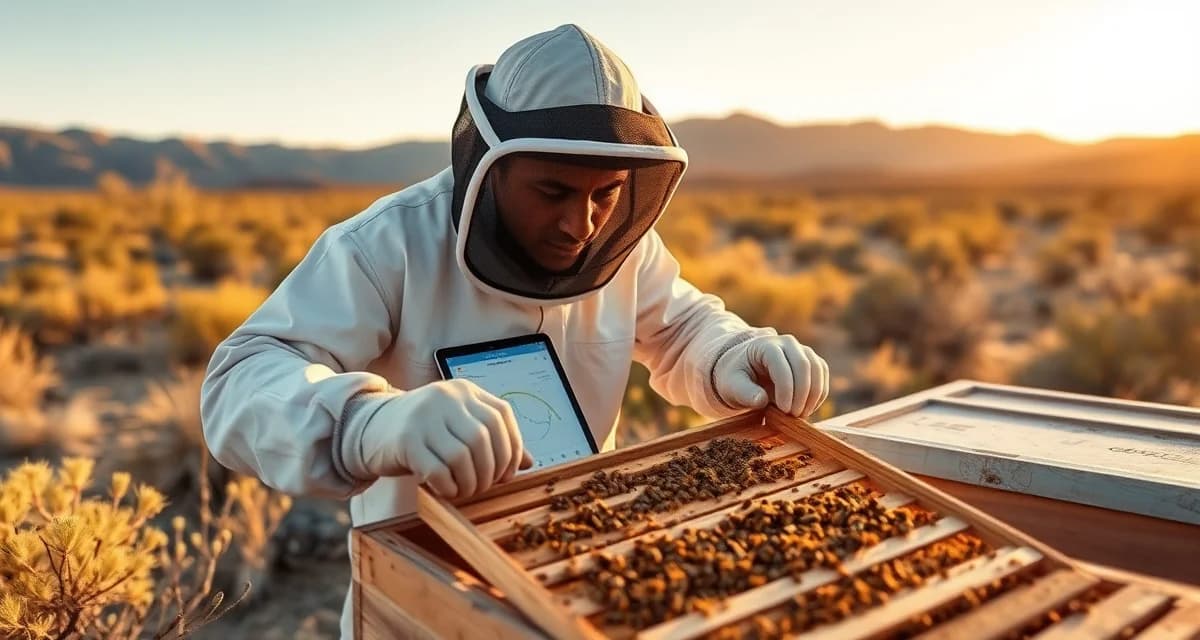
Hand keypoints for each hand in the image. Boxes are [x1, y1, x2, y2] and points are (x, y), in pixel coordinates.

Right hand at [357, 378, 532, 498]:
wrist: (371, 428)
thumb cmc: (424, 432)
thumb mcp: (459, 427)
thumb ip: (493, 439)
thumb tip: (530, 463)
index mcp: (464, 390)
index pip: (502, 416)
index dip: (512, 448)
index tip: (507, 474)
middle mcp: (446, 397)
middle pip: (484, 438)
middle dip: (490, 471)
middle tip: (483, 488)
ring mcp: (424, 416)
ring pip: (462, 456)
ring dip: (470, 482)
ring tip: (464, 491)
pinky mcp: (405, 439)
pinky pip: (437, 469)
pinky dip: (448, 487)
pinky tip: (445, 491)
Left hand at [713, 335, 829, 416]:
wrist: (743, 370)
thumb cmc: (734, 377)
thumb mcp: (731, 385)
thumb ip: (744, 393)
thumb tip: (761, 400)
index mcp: (765, 345)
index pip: (781, 365)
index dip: (786, 389)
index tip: (783, 411)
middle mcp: (787, 343)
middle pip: (804, 365)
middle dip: (802, 394)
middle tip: (793, 416)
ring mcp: (801, 350)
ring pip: (817, 369)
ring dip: (813, 395)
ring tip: (800, 415)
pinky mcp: (811, 361)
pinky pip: (822, 375)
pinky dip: (819, 394)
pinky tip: (807, 409)